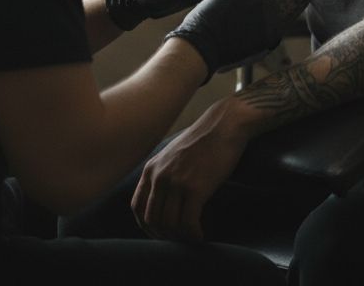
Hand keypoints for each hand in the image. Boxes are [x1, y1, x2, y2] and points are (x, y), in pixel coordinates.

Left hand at [132, 98, 252, 241]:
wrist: (225, 125)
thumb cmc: (204, 139)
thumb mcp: (173, 154)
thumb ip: (163, 173)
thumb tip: (164, 198)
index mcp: (151, 169)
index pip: (137, 207)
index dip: (146, 226)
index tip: (160, 233)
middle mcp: (160, 176)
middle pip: (152, 219)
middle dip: (164, 235)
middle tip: (179, 240)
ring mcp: (177, 182)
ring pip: (170, 224)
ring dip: (180, 237)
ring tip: (191, 238)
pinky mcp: (196, 188)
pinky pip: (188, 222)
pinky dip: (193, 234)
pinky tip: (201, 236)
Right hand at [165, 0, 279, 80]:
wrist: (202, 44)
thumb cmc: (203, 23)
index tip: (257, 2)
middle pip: (270, 3)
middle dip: (262, 11)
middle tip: (247, 25)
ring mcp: (267, 17)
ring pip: (273, 20)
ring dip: (264, 26)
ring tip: (245, 37)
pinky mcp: (270, 36)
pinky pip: (273, 37)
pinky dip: (265, 41)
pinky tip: (251, 45)